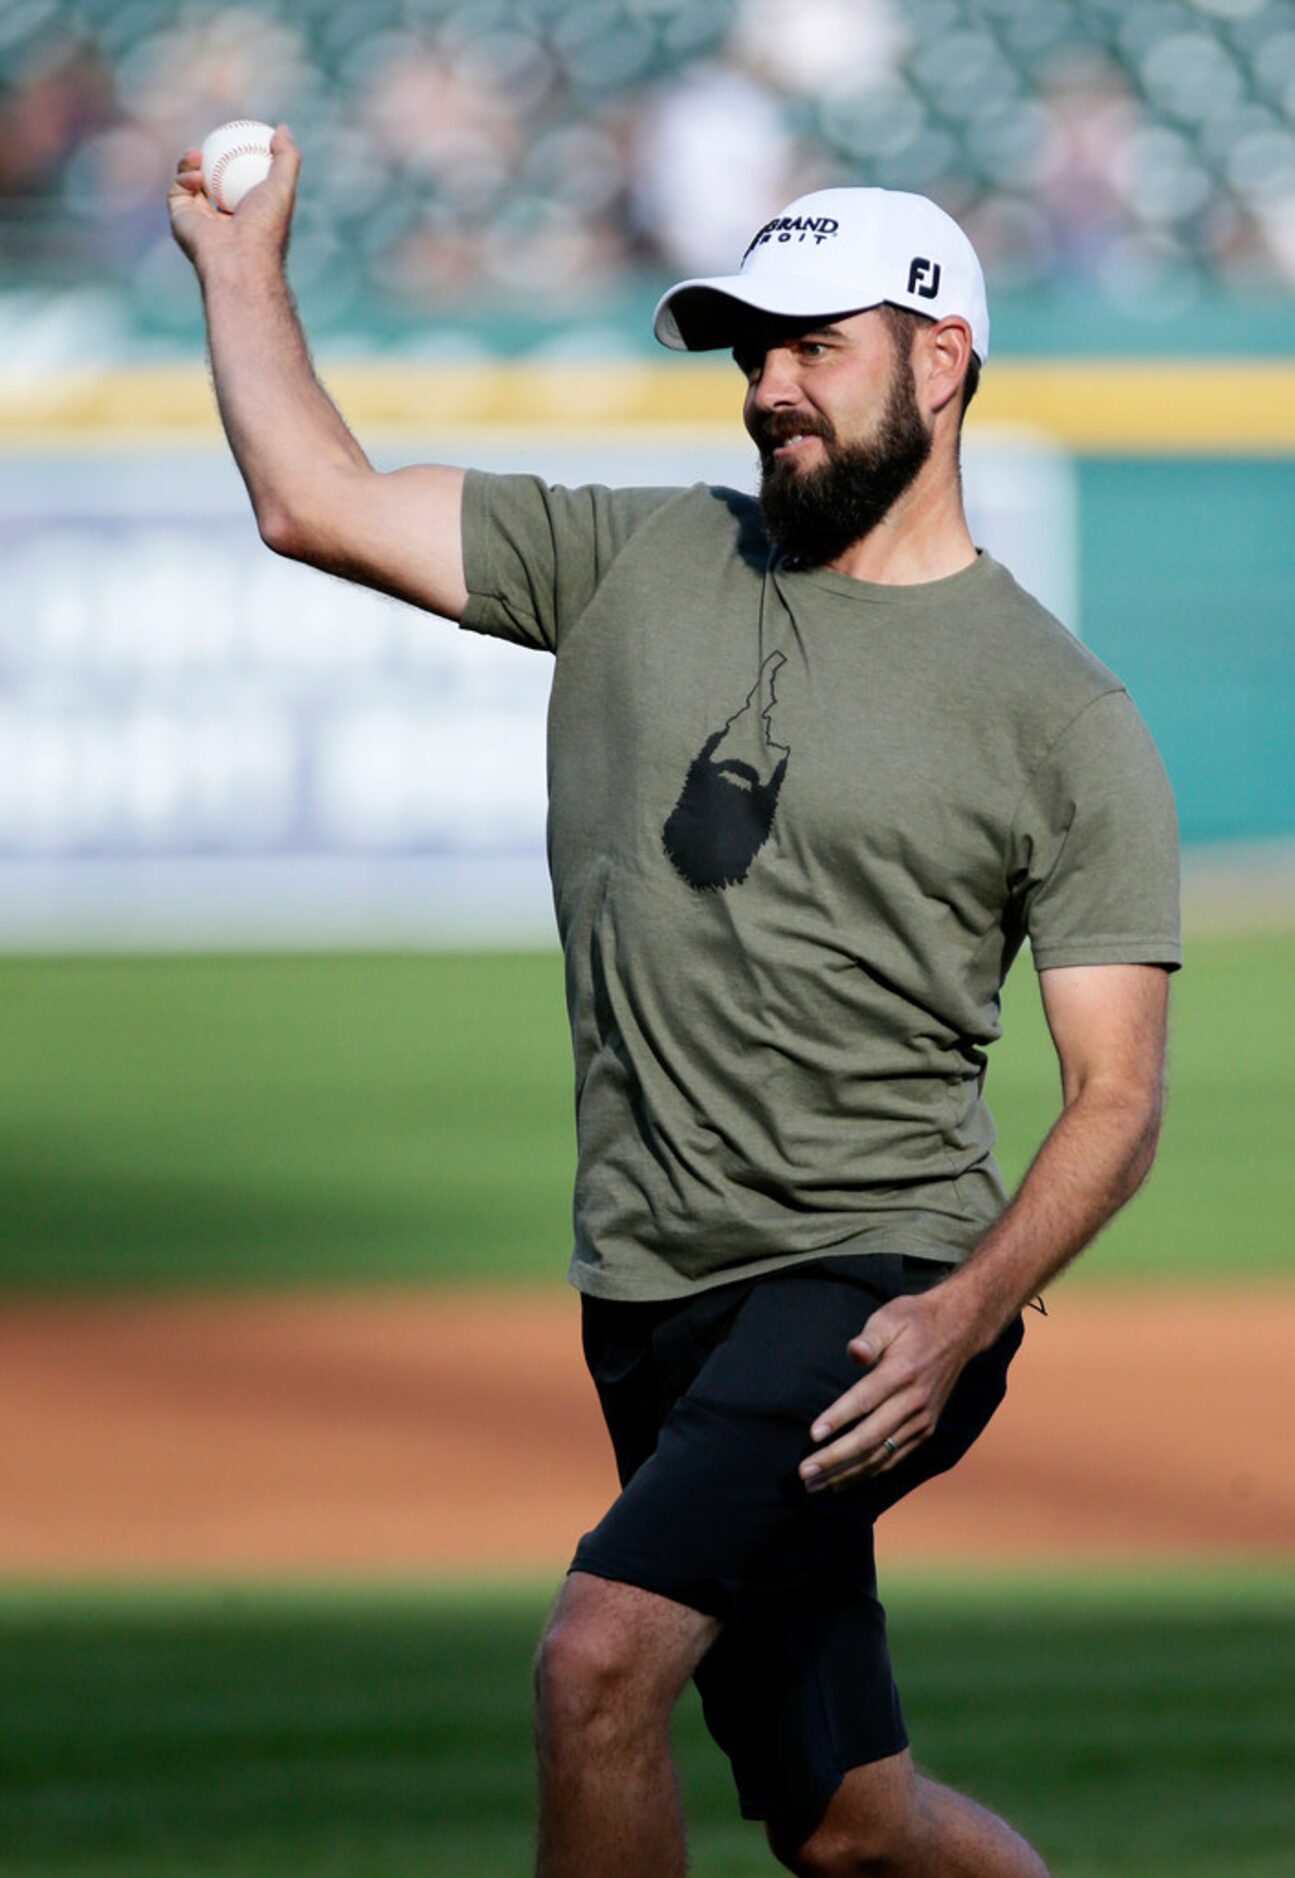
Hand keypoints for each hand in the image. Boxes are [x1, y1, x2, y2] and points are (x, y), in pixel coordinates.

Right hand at [168, 124, 299, 271]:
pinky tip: (197, 175)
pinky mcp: (181, 219)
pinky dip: (185, 177)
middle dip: (210, 155)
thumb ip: (286, 157)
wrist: (239, 257)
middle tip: (214, 139)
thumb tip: (282, 128)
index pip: (241, 178)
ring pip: (191, 180)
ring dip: (193, 161)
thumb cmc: (264, 224)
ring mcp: (201, 219)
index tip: (238, 135)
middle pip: (213, 178)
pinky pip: (178, 189)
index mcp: (248, 213)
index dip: (238, 155)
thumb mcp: (283, 186)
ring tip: (200, 153)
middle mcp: (223, 218)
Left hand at [798, 1281, 979, 1493]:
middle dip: (836, 1457)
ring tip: (816, 1484)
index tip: (813, 1435)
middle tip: (804, 1472)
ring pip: (881, 1454)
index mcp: (902, 1372)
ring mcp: (922, 1419)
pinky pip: (894, 1457)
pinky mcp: (925, 1429)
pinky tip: (844, 1480)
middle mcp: (914, 1401)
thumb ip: (870, 1337)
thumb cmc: (915, 1321)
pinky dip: (870, 1472)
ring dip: (847, 1472)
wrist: (959, 1330)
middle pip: (870, 1437)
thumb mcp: (891, 1317)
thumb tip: (854, 1352)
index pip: (865, 1400)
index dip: (838, 1418)